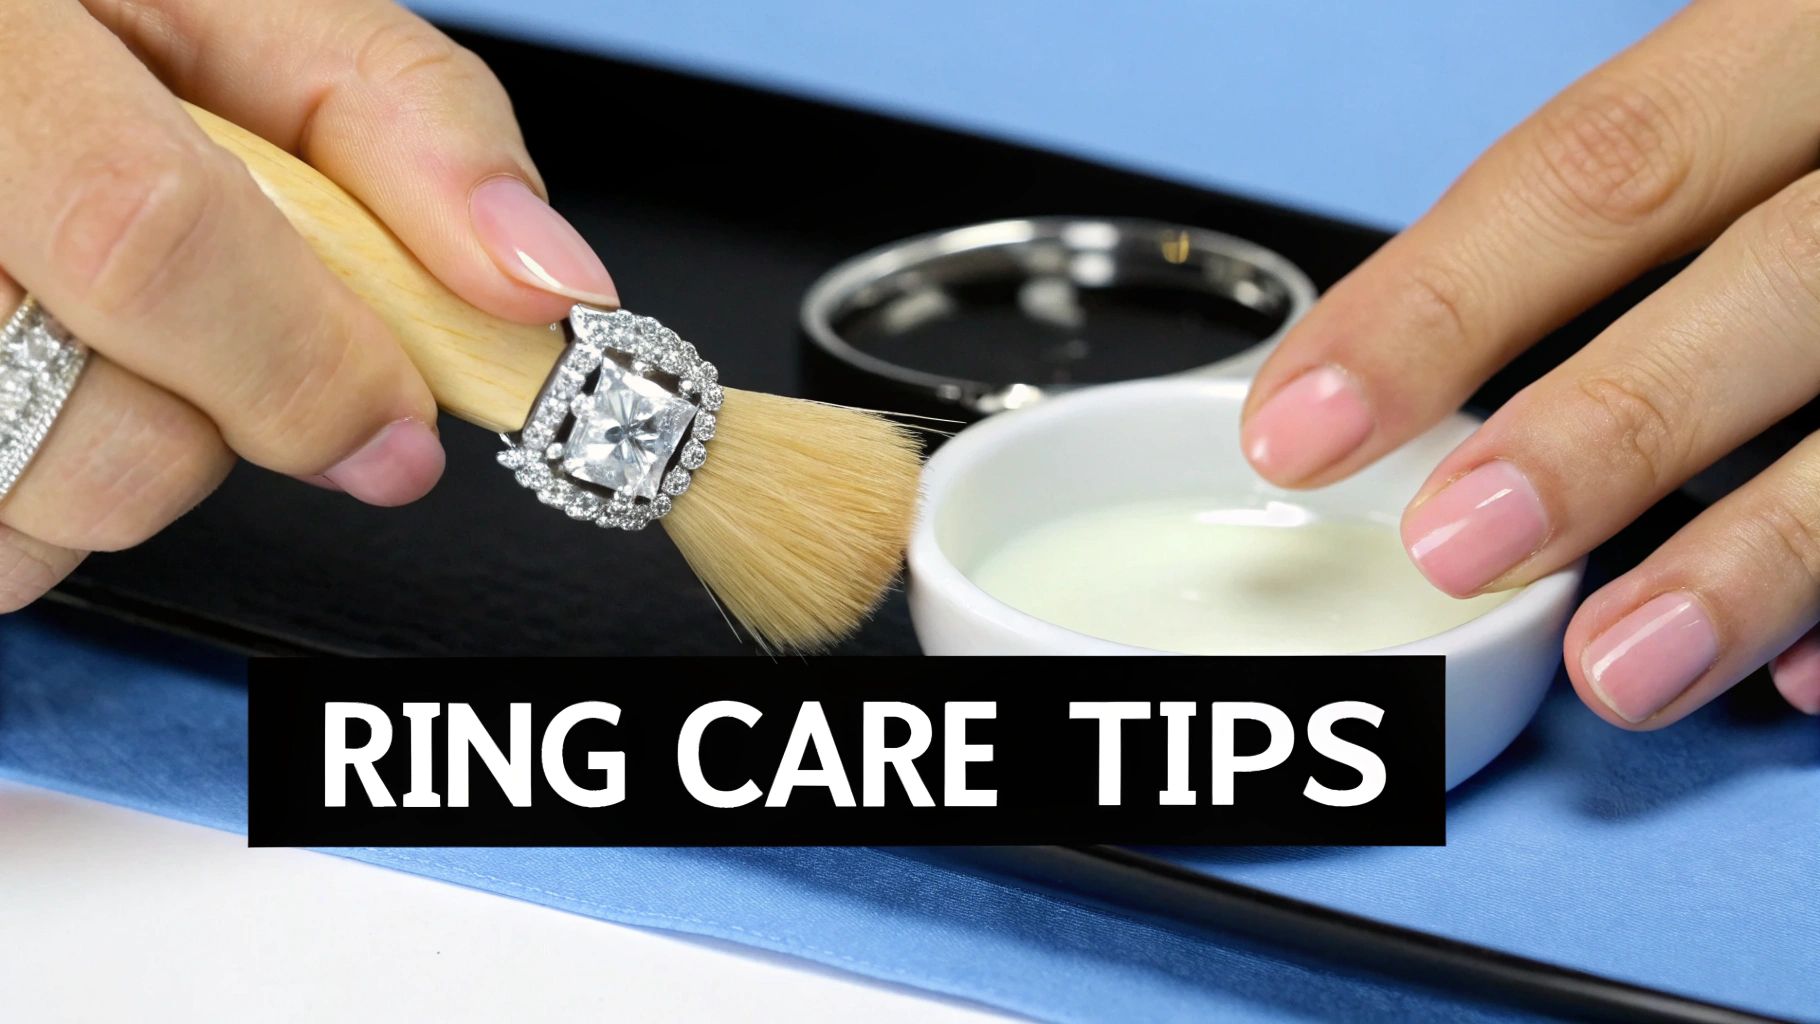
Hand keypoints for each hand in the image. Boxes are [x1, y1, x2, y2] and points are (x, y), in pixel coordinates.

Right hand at [0, 0, 616, 611]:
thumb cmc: (107, 26)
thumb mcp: (260, 20)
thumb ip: (412, 129)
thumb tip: (540, 282)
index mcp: (1, 47)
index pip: (146, 240)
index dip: (304, 364)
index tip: (401, 423)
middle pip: (108, 430)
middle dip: (232, 427)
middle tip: (230, 341)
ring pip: (47, 512)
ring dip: (136, 463)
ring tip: (116, 340)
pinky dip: (56, 496)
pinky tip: (53, 387)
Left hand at [1240, 0, 1819, 726]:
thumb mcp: (1750, 92)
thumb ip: (1629, 209)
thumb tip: (1421, 368)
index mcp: (1796, 46)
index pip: (1600, 168)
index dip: (1441, 304)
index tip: (1303, 423)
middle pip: (1769, 280)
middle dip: (1605, 429)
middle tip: (1453, 547)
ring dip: (1756, 554)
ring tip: (1621, 668)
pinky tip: (1808, 680)